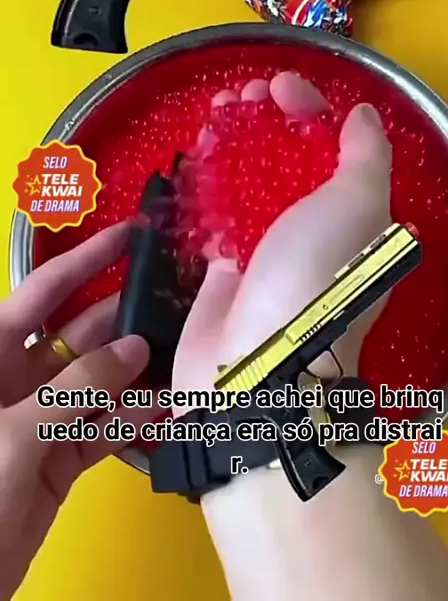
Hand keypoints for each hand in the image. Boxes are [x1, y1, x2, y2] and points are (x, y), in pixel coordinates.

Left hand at [0, 224, 152, 600]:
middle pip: (77, 335)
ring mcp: (39, 420)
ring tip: (182, 352)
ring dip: (138, 372)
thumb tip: (131, 350)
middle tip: (172, 300)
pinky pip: (103, 428)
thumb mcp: (17, 434)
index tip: (126, 237)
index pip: (42, 292)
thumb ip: (78, 388)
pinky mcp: (57, 459)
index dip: (85, 261)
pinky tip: (164, 407)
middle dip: (123, 318)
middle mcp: (14, 382)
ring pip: (98, 382)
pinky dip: (133, 419)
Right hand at [173, 72, 391, 402]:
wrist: (259, 362)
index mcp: (352, 217)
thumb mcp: (357, 204)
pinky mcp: (227, 271)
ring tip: (214, 117)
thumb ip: (366, 155)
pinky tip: (198, 161)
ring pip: (250, 184)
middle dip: (266, 122)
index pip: (333, 147)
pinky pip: (217, 218)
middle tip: (240, 98)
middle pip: (288, 161)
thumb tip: (361, 117)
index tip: (280, 87)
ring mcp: (267, 252)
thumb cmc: (315, 277)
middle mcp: (312, 233)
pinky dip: (209, 186)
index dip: (309, 109)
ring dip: (234, 146)